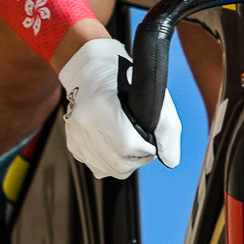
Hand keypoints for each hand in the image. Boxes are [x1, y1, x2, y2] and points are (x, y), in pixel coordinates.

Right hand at [57, 38, 181, 178]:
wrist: (94, 73)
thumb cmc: (126, 81)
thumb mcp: (154, 96)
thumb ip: (168, 130)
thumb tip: (170, 160)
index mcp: (101, 106)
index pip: (128, 146)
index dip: (147, 150)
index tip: (152, 141)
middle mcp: (84, 123)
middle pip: (119, 164)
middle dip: (139, 159)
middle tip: (145, 147)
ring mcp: (76, 135)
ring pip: (108, 170)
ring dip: (126, 164)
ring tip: (133, 147)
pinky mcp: (73, 144)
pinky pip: (98, 168)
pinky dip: (112, 163)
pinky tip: (118, 148)